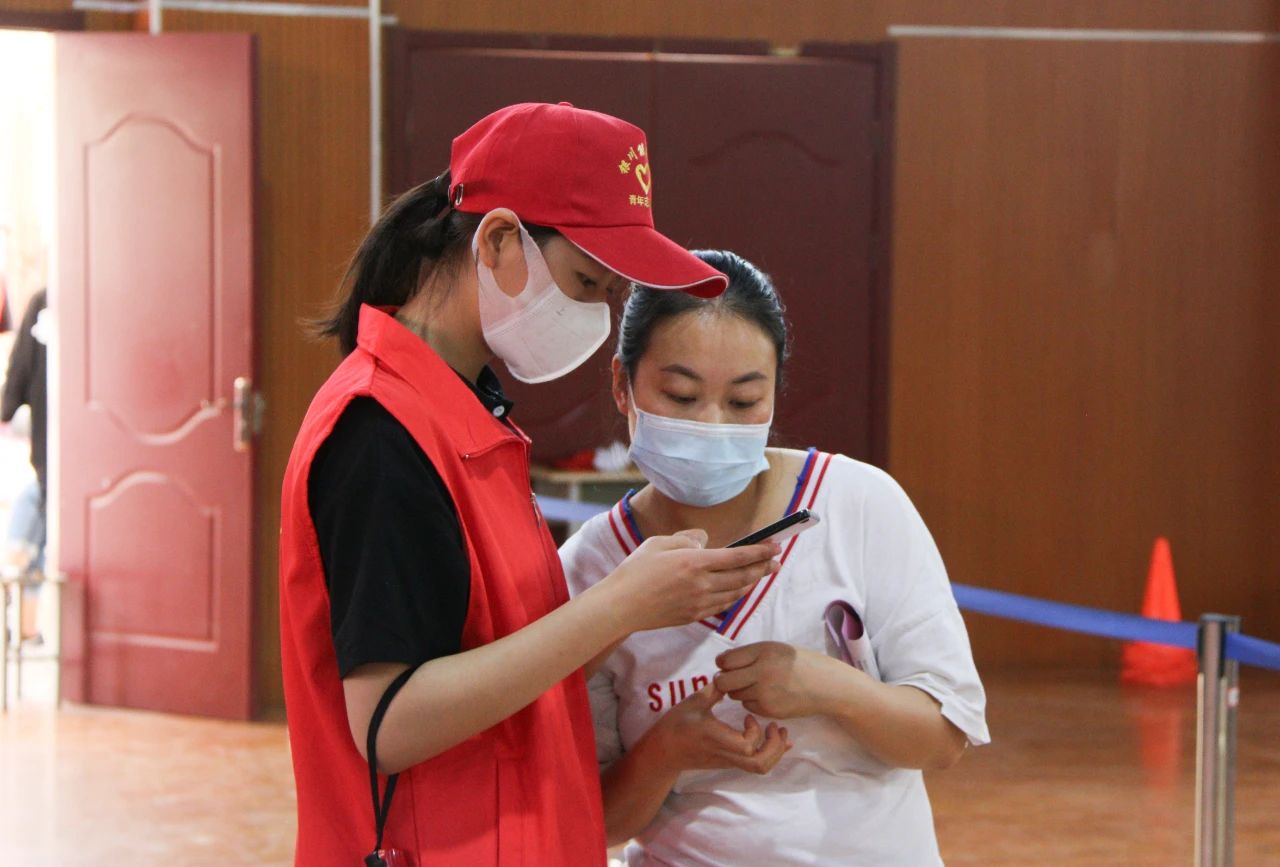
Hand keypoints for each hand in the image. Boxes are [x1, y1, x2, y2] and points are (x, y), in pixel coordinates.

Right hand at [599, 530, 779, 633]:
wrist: (621, 606)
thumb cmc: (636, 571)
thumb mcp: (660, 543)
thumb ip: (687, 539)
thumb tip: (706, 542)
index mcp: (695, 563)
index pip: (737, 556)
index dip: (760, 551)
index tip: (775, 546)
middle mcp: (702, 584)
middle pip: (743, 576)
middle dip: (763, 568)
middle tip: (776, 562)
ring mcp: (699, 603)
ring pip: (736, 594)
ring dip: (751, 583)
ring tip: (760, 575)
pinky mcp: (693, 616)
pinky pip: (722, 605)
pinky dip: (735, 597)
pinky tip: (737, 591)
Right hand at [647, 682, 790, 774]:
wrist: (665, 751)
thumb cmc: (677, 724)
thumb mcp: (694, 701)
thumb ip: (715, 689)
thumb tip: (731, 674)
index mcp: (716, 738)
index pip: (746, 746)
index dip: (755, 732)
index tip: (748, 715)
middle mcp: (725, 754)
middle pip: (759, 764)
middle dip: (775, 747)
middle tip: (775, 727)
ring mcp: (728, 761)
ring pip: (760, 767)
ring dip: (775, 751)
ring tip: (777, 732)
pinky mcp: (730, 762)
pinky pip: (754, 764)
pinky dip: (770, 753)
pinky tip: (775, 739)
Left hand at [714, 641, 841, 719]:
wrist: (826, 685)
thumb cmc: (799, 663)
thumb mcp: (775, 649)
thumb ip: (750, 654)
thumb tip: (721, 664)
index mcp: (763, 651)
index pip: (725, 660)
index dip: (723, 664)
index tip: (727, 665)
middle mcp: (762, 671)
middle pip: (724, 681)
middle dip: (724, 681)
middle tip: (732, 679)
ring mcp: (766, 692)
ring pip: (734, 695)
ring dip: (739, 691)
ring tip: (756, 685)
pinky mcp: (770, 709)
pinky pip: (748, 706)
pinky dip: (752, 701)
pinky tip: (767, 695)